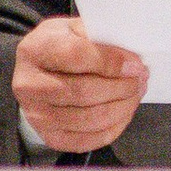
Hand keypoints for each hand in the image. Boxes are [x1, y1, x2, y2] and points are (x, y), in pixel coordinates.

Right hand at [14, 15, 146, 154]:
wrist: (35, 76)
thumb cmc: (57, 50)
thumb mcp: (71, 30)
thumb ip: (96, 36)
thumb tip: (129, 58)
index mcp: (35, 50)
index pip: (76, 56)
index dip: (110, 62)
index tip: (135, 64)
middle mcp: (29, 86)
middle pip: (83, 92)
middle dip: (121, 87)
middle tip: (140, 79)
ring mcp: (37, 115)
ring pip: (89, 118)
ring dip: (122, 107)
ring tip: (136, 94)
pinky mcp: (51, 137)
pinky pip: (89, 140)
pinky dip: (114, 127)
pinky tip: (124, 112)